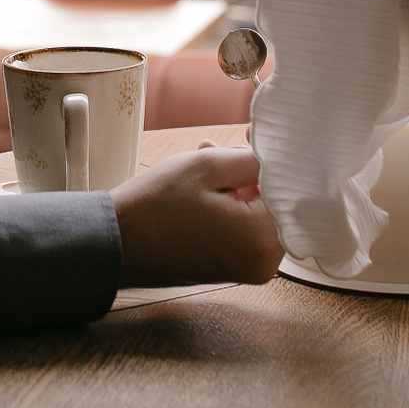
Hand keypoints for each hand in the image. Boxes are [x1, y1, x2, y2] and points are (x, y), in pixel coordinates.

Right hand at [108, 144, 283, 287]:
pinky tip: (210, 184)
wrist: (116, 244)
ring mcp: (250, 270)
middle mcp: (264, 263)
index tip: (254, 138)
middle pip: (280, 203)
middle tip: (230, 146)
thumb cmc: (156, 207)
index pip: (292, 188)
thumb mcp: (208, 166)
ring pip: (263, 214)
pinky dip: (236, 205)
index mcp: (262, 240)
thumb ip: (254, 159)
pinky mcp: (235, 268)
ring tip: (212, 159)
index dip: (275, 158)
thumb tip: (282, 154)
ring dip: (244, 185)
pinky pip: (248, 229)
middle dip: (256, 171)